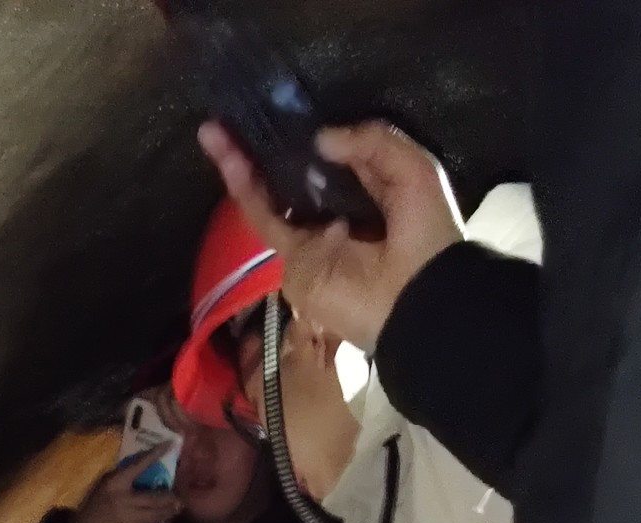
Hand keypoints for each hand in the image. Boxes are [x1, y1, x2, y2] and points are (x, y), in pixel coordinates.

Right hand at [73, 450, 181, 522]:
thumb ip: (124, 475)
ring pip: (157, 515)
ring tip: (178, 506)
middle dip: (170, 495)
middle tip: (180, 493)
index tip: (170, 445)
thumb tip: (147, 464)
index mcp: (117, 484)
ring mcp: (129, 518)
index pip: (138, 466)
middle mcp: (125, 500)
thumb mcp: (106, 482)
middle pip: (154, 497)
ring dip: (170, 510)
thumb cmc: (97, 500)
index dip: (154, 455)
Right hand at [199, 119, 461, 352]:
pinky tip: (228, 155)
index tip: (286, 105)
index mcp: (369, 195)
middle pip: (291, 177)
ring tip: (214, 129)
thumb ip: (371, 142)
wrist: (418, 299)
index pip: (331, 161)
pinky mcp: (293, 260)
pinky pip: (264, 219)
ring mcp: (310, 241)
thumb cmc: (426, 234)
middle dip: (265, 146)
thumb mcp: (413, 169)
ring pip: (269, 196)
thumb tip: (320, 137)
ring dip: (241, 163)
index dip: (309, 134)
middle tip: (238, 111)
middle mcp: (334, 215)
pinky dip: (244, 188)